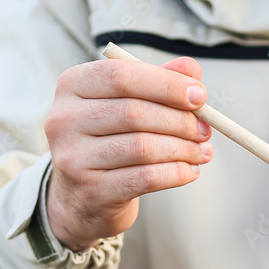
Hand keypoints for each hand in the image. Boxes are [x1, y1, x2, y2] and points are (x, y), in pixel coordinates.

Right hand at [44, 56, 212, 249]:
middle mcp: (63, 119)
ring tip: (201, 152)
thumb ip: (158, 81)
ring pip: (142, 147)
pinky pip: (145, 178)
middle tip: (205, 129)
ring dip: (182, 149)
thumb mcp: (127, 102)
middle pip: (134, 112)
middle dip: (180, 121)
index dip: (166, 84)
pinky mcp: (90, 191)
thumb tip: (192, 70)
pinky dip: (176, 173)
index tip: (200, 96)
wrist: (81, 197)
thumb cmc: (109, 139)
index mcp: (72, 85)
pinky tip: (189, 171)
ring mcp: (73, 158)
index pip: (122, 75)